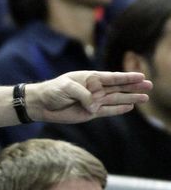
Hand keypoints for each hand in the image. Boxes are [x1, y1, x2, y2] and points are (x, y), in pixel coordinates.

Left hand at [26, 71, 151, 123]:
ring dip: (130, 99)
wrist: (41, 104)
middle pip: (118, 88)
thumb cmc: (52, 91)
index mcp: (89, 78)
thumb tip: (95, 106)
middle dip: (133, 87)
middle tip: (149, 86)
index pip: (111, 77)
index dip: (126, 77)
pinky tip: (130, 107)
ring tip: (144, 98)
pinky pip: (107, 111)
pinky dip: (118, 109)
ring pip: (115, 99)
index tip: (140, 76)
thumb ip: (82, 95)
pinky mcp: (90, 113)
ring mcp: (93, 101)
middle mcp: (94, 89)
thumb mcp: (66, 87)